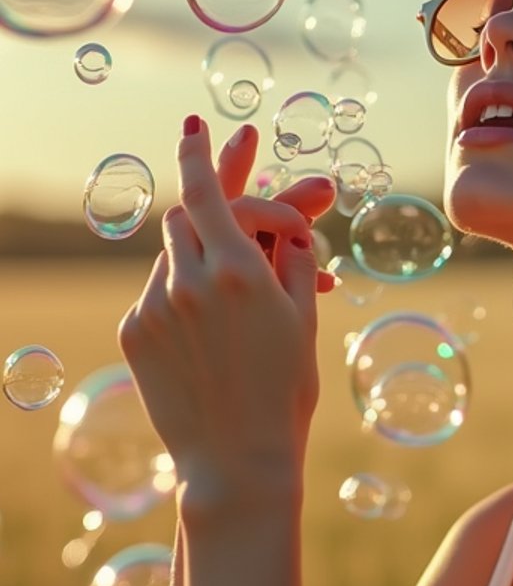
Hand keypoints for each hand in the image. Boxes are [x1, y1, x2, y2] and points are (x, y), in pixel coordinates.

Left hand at [118, 117, 331, 506]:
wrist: (238, 460)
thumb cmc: (285, 391)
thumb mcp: (304, 319)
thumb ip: (297, 263)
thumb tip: (291, 232)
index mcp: (240, 270)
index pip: (208, 188)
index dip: (201, 150)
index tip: (196, 125)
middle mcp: (191, 280)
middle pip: (188, 217)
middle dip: (213, 219)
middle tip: (241, 237)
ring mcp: (157, 306)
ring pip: (170, 255)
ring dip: (198, 262)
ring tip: (231, 309)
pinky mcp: (135, 332)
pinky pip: (156, 294)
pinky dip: (180, 299)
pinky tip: (208, 341)